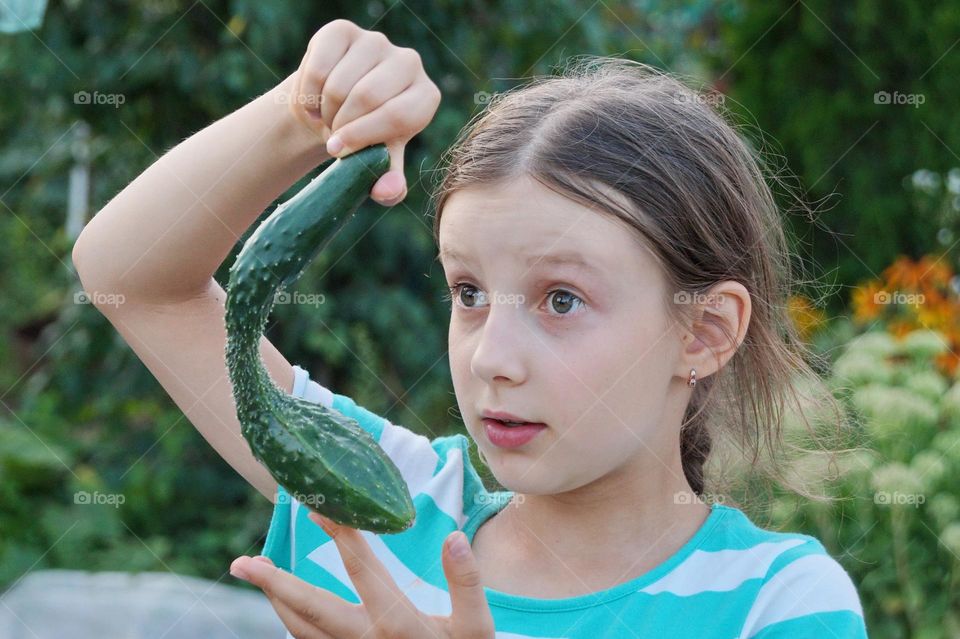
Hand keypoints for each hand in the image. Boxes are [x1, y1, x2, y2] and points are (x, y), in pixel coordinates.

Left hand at [230, 512, 494, 637]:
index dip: (341, 535)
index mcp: (397, 625)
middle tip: (242, 563)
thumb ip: (467, 583)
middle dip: (275, 583)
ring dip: (277, 601)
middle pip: (311, 610)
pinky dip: (293, 621)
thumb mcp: (476, 628)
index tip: (319, 508)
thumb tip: (453, 537)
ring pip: (301, 632)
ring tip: (259, 571)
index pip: (362, 570)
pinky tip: (288, 604)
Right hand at [286, 18, 440, 206]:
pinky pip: (318, 66)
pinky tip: (314, 101)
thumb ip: (388, 183)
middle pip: (366, 97)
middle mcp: (409, 62)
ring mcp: (377, 41)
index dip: (362, 138)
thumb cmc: (363, 139)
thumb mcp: (378, 164)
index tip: (339, 151)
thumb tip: (385, 191)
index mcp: (426, 97)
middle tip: (333, 137)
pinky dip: (308, 94)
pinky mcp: (343, 30)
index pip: (397, 116)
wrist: (333, 110)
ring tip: (327, 120)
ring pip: (339, 83)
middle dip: (341, 125)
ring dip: (324, 112)